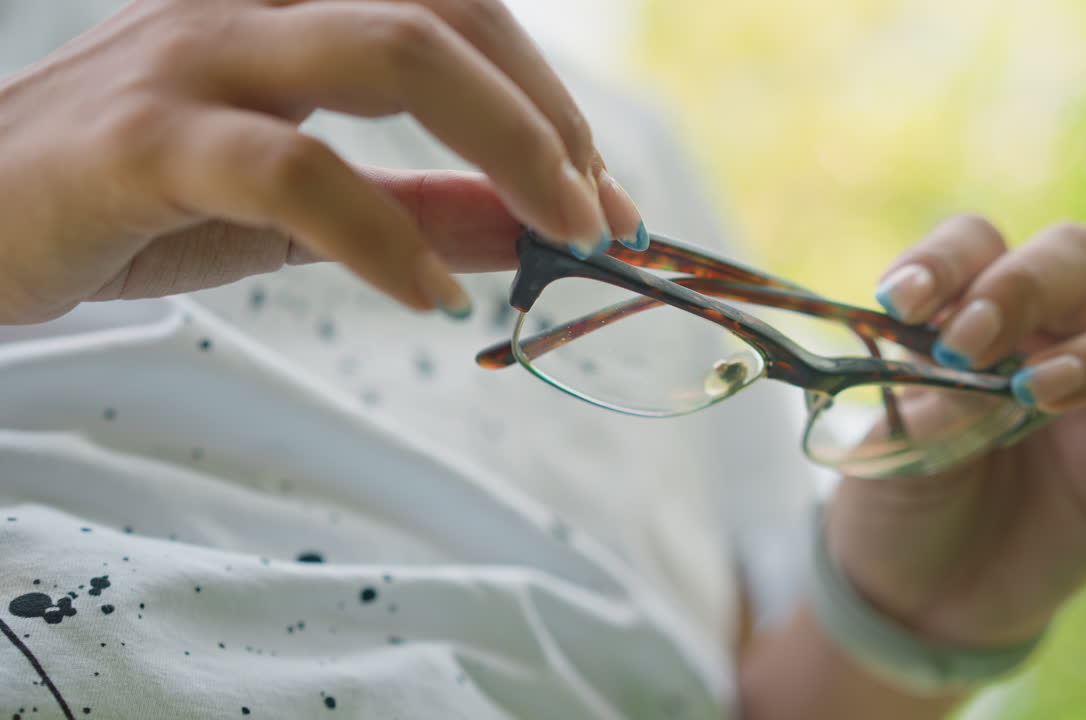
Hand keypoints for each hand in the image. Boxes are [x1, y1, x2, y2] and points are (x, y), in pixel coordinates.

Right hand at [0, 0, 643, 324]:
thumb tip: (524, 232)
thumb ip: (412, 204)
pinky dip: (384, 237)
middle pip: (446, 11)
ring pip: (390, 50)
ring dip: (508, 144)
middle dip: (549, 114)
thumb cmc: (130, 197)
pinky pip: (294, 171)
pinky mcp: (141, 141)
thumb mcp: (296, 199)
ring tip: (560, 235)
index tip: (604, 194)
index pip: (457, 8)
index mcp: (292, 7)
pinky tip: (428, 298)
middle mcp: (253, 4)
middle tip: (600, 217)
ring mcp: (196, 60)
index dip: (548, 95)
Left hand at [833, 215, 1085, 649]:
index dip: (945, 260)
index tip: (900, 301)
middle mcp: (1045, 340)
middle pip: (1073, 259)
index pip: (976, 246)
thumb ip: (933, 408)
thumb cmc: (900, 500)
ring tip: (1035, 393)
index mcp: (971, 318)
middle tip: (966, 343)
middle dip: (1022, 284)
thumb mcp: (892, 453)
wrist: (919, 596)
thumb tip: (976, 380)